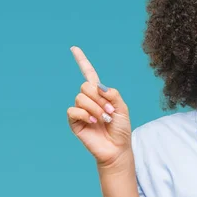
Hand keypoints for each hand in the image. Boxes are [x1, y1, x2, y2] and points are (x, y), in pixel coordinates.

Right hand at [67, 46, 131, 167]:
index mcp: (100, 94)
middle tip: (109, 111)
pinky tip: (93, 122)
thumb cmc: (121, 129)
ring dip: (95, 108)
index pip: (88, 74)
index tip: (73, 48)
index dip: (81, 61)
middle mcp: (88, 100)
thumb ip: (112, 94)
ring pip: (81, 98)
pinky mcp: (75, 122)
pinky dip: (85, 115)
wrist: (117, 148)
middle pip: (85, 86)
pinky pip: (74, 110)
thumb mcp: (122, 108)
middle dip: (99, 98)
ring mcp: (81, 111)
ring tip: (103, 119)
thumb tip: (98, 86)